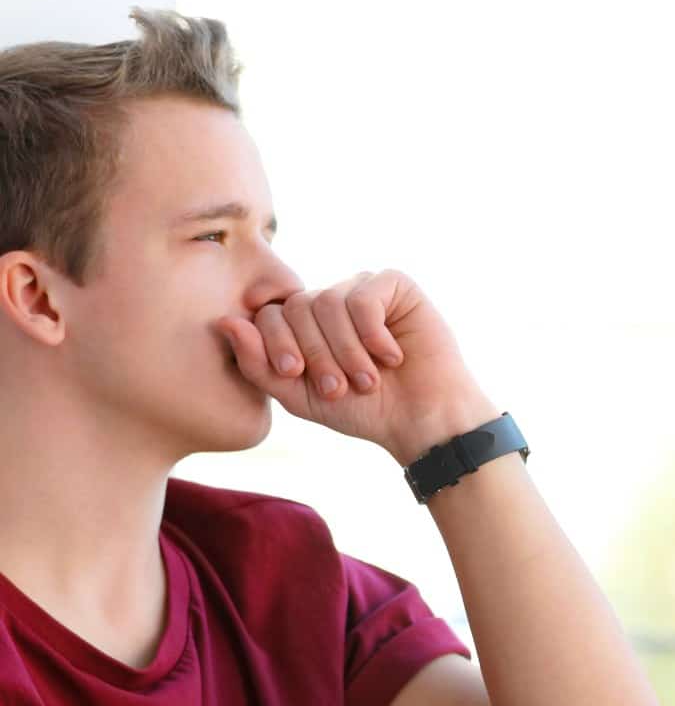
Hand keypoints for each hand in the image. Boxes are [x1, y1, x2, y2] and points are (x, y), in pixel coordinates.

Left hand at [214, 269, 496, 462]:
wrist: (420, 420)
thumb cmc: (362, 410)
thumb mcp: (299, 396)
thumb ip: (258, 364)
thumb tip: (224, 322)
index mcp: (304, 325)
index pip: (270, 314)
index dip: (276, 343)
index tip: (294, 374)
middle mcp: (331, 301)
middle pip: (297, 306)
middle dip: (314, 352)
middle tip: (336, 387)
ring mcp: (362, 289)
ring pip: (329, 301)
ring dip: (346, 350)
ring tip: (367, 380)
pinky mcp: (395, 285)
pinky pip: (364, 296)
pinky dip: (372, 334)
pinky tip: (391, 356)